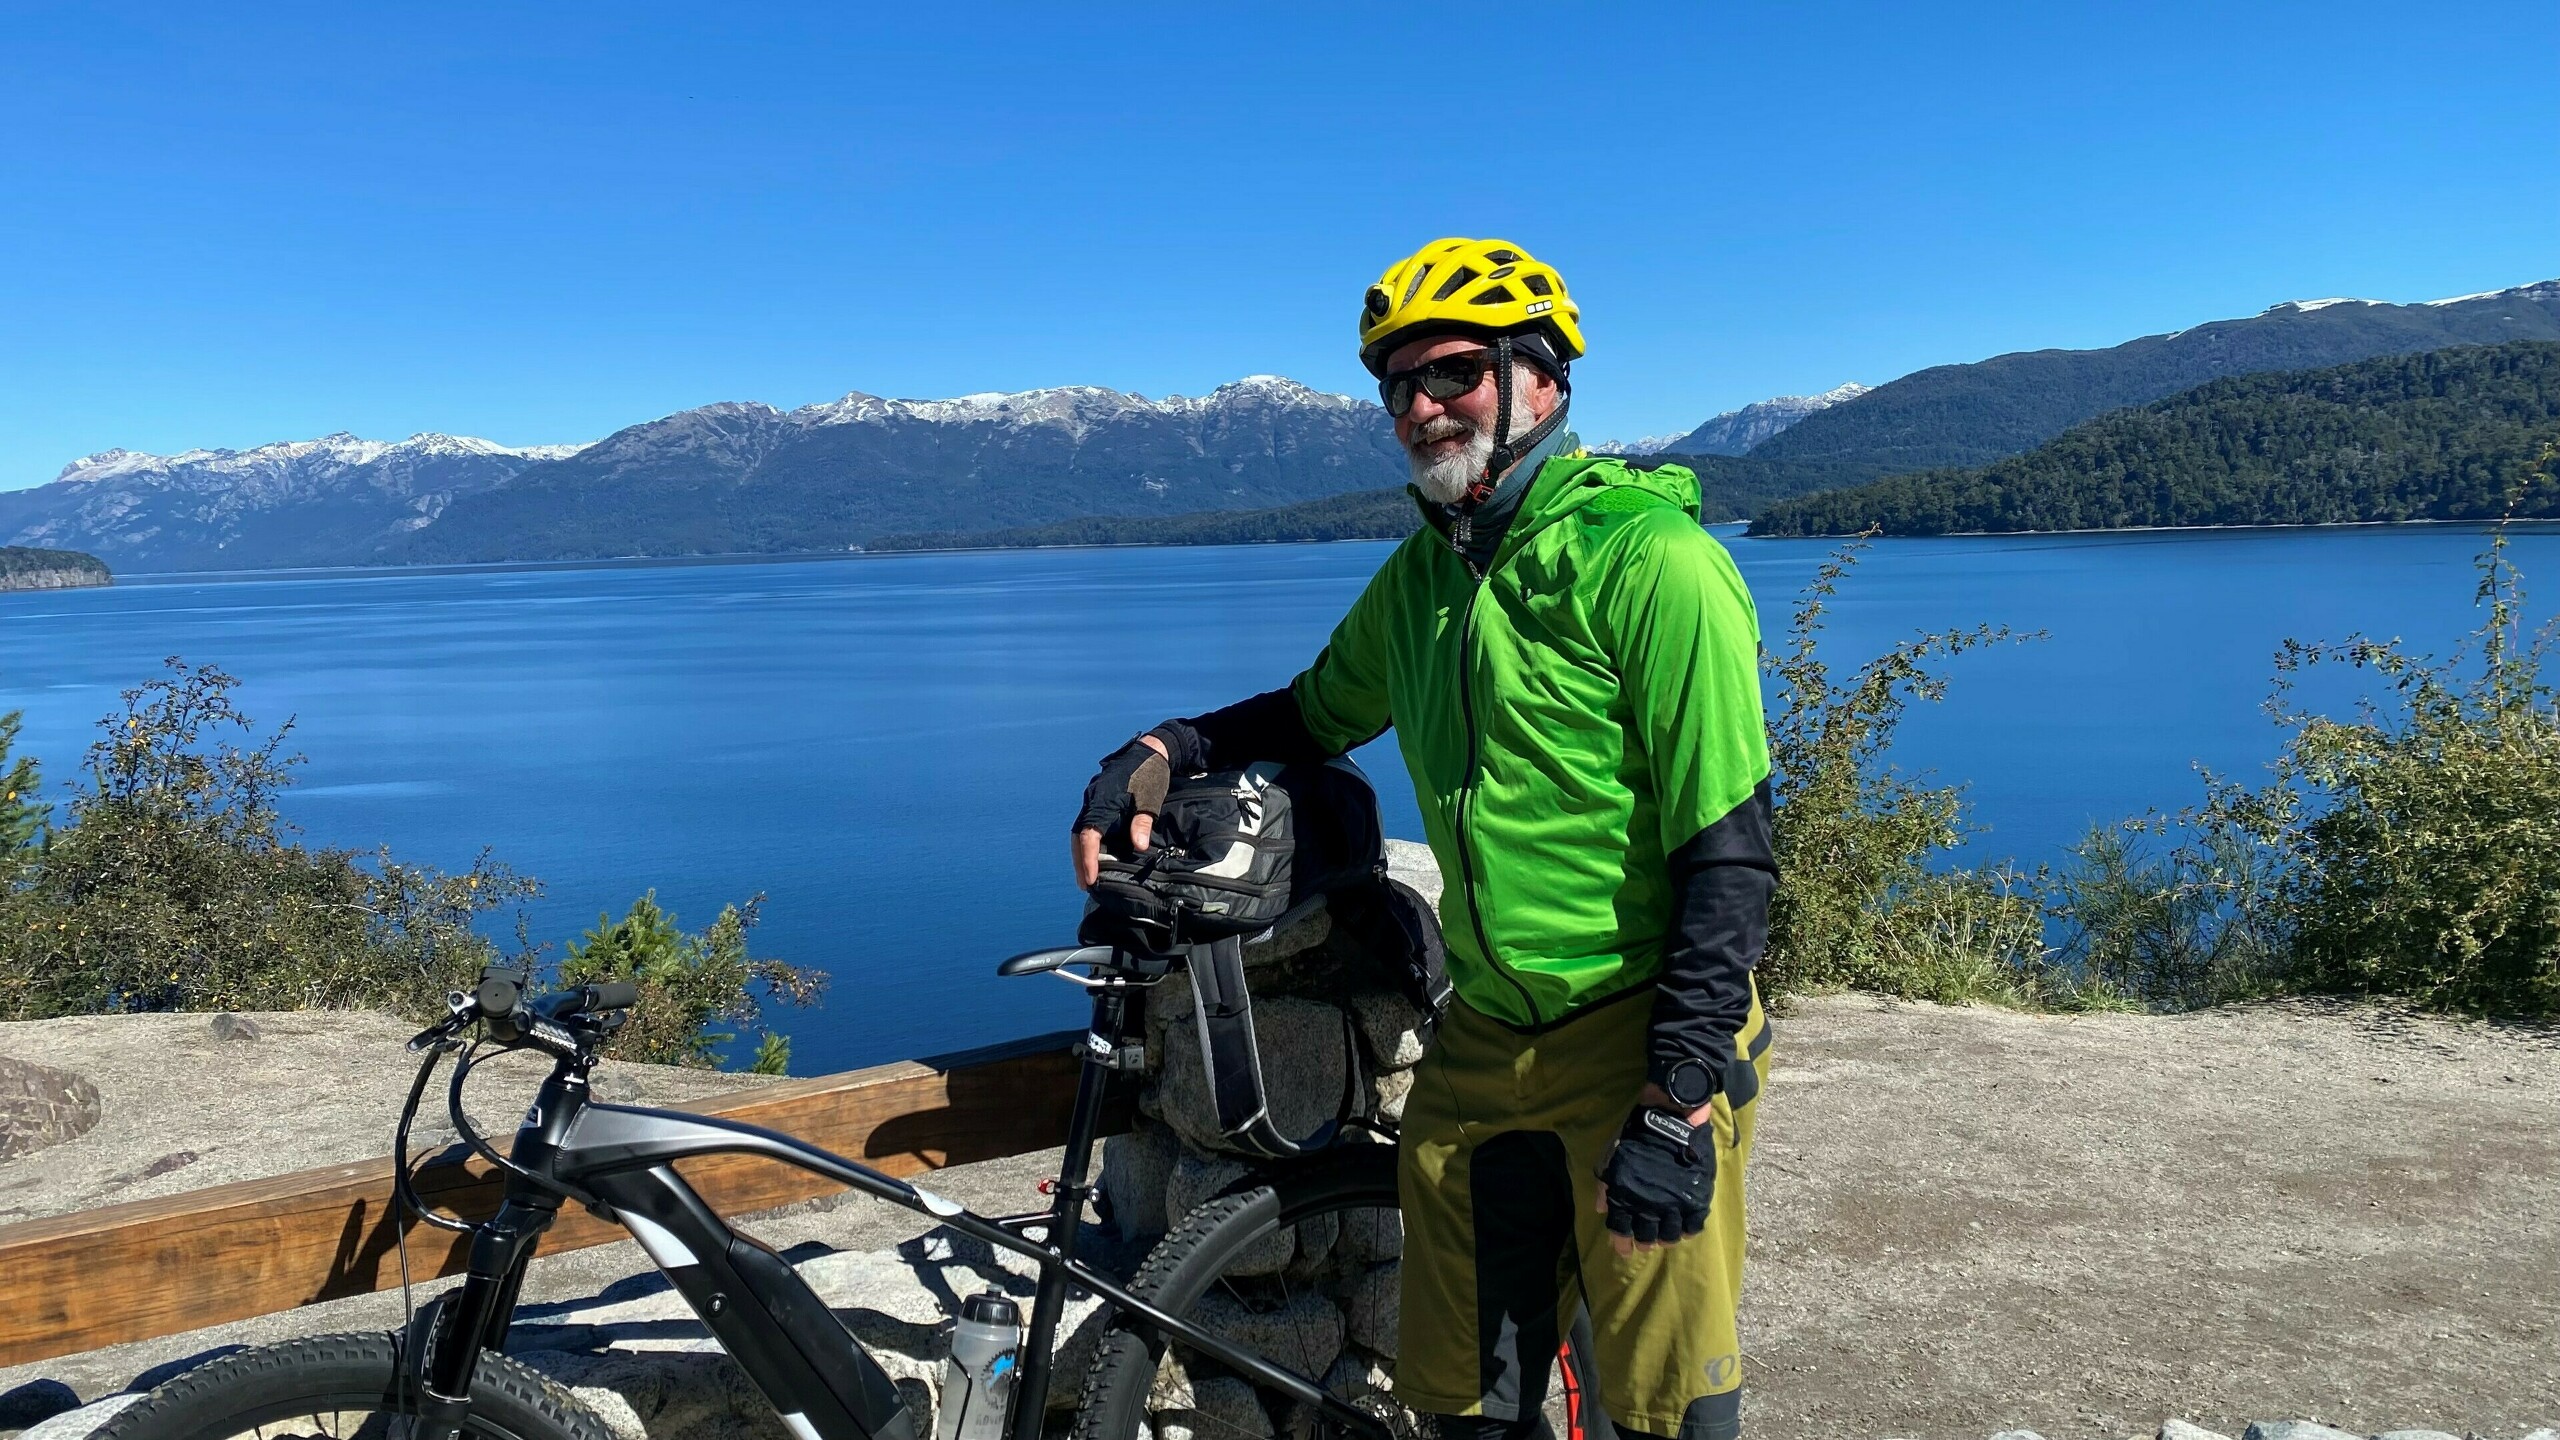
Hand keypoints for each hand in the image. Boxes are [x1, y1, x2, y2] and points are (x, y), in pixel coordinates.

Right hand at [1071, 734, 1170, 888]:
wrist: (1150, 751)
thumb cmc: (1151, 774)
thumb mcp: (1150, 799)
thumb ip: (1142, 822)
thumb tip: (1138, 847)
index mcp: (1103, 799)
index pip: (1089, 835)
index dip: (1088, 859)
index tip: (1091, 879)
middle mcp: (1092, 800)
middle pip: (1078, 836)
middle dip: (1080, 861)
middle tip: (1085, 884)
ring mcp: (1093, 799)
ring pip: (1080, 831)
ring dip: (1082, 853)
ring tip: (1087, 876)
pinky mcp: (1098, 800)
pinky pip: (1088, 825)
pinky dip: (1089, 843)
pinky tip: (1096, 857)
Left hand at [1594, 1101, 1714, 1255]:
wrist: (1670, 1120)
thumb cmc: (1636, 1137)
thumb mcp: (1611, 1158)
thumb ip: (1605, 1186)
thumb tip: (1602, 1209)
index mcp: (1625, 1198)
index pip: (1620, 1232)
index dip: (1621, 1245)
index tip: (1623, 1249)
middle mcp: (1648, 1208)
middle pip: (1645, 1238)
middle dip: (1643, 1242)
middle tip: (1645, 1240)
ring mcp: (1674, 1205)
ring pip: (1669, 1237)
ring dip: (1664, 1239)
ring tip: (1664, 1234)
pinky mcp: (1695, 1200)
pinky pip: (1693, 1227)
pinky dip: (1687, 1231)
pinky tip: (1683, 1227)